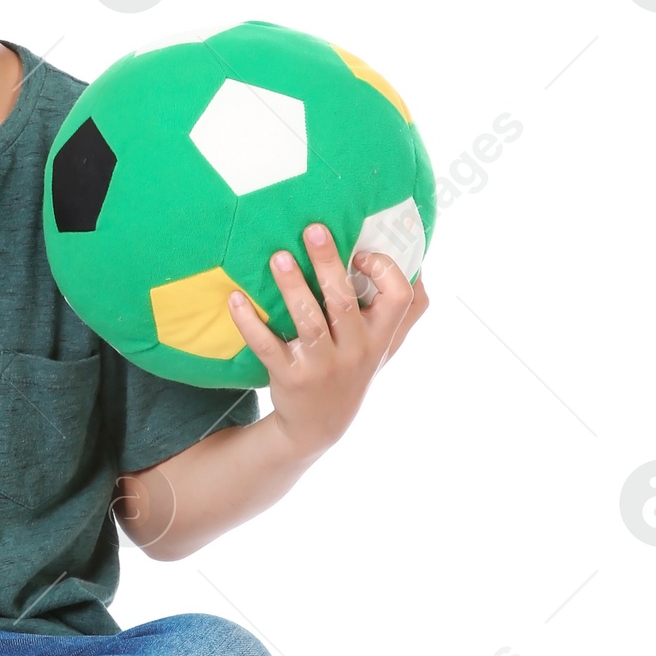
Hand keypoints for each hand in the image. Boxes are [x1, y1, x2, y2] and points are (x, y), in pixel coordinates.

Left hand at [226, 223, 428, 461]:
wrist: (320, 424)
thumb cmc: (356, 370)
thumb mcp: (387, 347)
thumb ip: (406, 311)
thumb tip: (420, 265)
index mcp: (380, 336)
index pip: (399, 298)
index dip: (384, 271)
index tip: (360, 253)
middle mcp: (355, 350)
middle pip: (344, 301)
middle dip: (328, 264)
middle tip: (312, 230)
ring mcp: (322, 365)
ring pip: (308, 320)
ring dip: (292, 286)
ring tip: (278, 257)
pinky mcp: (289, 375)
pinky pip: (267, 345)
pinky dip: (249, 321)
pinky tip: (235, 298)